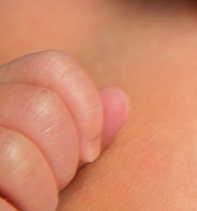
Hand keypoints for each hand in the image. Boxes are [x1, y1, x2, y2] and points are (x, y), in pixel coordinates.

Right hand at [0, 51, 127, 210]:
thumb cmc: (30, 187)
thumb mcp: (61, 152)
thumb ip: (87, 127)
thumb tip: (119, 100)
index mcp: (4, 89)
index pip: (51, 65)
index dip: (86, 106)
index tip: (91, 152)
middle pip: (39, 106)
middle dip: (65, 154)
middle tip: (60, 183)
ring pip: (13, 150)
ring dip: (42, 189)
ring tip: (41, 204)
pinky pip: (1, 187)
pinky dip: (21, 207)